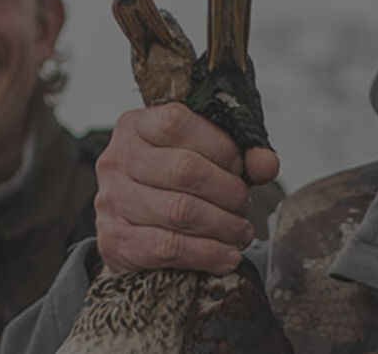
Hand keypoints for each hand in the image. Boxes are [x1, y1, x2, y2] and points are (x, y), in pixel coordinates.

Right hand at [93, 103, 280, 275]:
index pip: (178, 122)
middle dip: (229, 191)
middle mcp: (117, 159)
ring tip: (241, 232)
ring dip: (224, 225)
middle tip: (245, 205)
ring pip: (181, 211)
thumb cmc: (173, 186)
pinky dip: (207, 254)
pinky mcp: (115, 241)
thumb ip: (239, 156)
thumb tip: (265, 163)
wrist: (135, 232)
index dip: (221, 146)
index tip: (241, 166)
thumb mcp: (206, 159)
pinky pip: (170, 247)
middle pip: (186, 170)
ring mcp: (111, 200)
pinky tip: (226, 256)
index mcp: (135, 125)